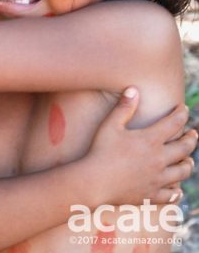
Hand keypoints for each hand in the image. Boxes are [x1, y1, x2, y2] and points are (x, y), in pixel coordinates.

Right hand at [84, 87, 196, 206]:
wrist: (94, 181)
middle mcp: (159, 159)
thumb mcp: (109, 126)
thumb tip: (133, 89)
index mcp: (150, 140)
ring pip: (183, 171)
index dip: (181, 114)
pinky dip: (176, 191)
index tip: (184, 109)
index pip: (174, 123)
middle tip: (193, 134)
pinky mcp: (151, 194)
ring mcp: (157, 178)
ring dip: (188, 164)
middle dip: (191, 139)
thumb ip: (124, 108)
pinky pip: (171, 194)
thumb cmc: (99, 151)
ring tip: (188, 160)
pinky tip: (176, 190)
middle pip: (185, 148)